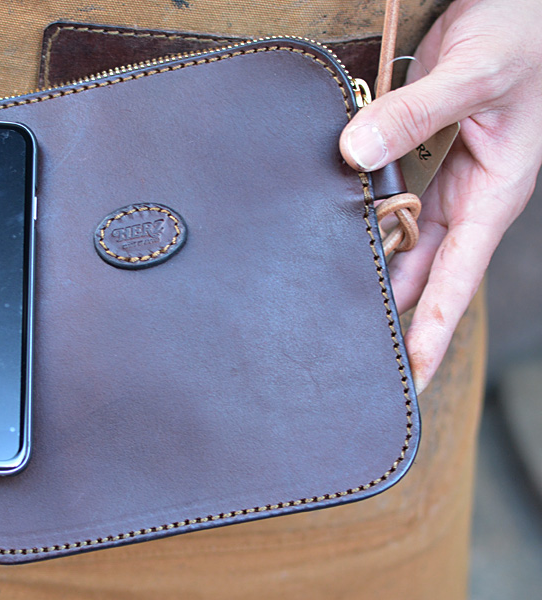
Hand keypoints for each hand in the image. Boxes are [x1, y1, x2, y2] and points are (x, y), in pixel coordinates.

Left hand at [339, 0, 541, 392]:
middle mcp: (463, 196)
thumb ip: (418, 112)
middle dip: (389, 309)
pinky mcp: (413, 153)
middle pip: (419, 269)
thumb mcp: (475, 75)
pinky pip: (380, 195)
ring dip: (366, 262)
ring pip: (395, 236)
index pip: (458, 280)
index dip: (434, 330)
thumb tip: (356, 155)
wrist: (512, 4)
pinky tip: (325, 231)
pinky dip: (357, 214)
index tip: (410, 376)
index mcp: (493, 195)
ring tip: (322, 303)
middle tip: (345, 349)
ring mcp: (437, 177)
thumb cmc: (520, 35)